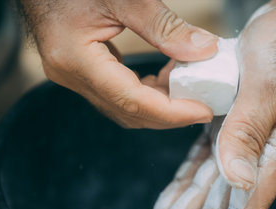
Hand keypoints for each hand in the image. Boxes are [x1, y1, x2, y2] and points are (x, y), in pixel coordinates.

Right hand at [20, 0, 217, 127]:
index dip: (171, 112)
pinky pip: (118, 93)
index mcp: (76, 59)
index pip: (131, 100)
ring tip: (187, 87)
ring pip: (124, 107)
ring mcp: (74, 76)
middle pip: (128, 112)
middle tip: (202, 105)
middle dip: (169, 114)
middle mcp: (72, 76)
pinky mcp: (82, 72)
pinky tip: (164, 78)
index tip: (202, 111)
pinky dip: (145, 91)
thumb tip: (204, 50)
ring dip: (158, 103)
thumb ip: (164, 26)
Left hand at [146, 1, 275, 208]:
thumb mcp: (268, 86)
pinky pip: (200, 162)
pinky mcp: (225, 125)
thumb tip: (236, 181)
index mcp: (271, 151)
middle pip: (218, 208)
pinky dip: (181, 184)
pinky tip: (166, 204)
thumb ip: (249, 132)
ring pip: (205, 189)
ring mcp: (239, 140)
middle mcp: (255, 153)